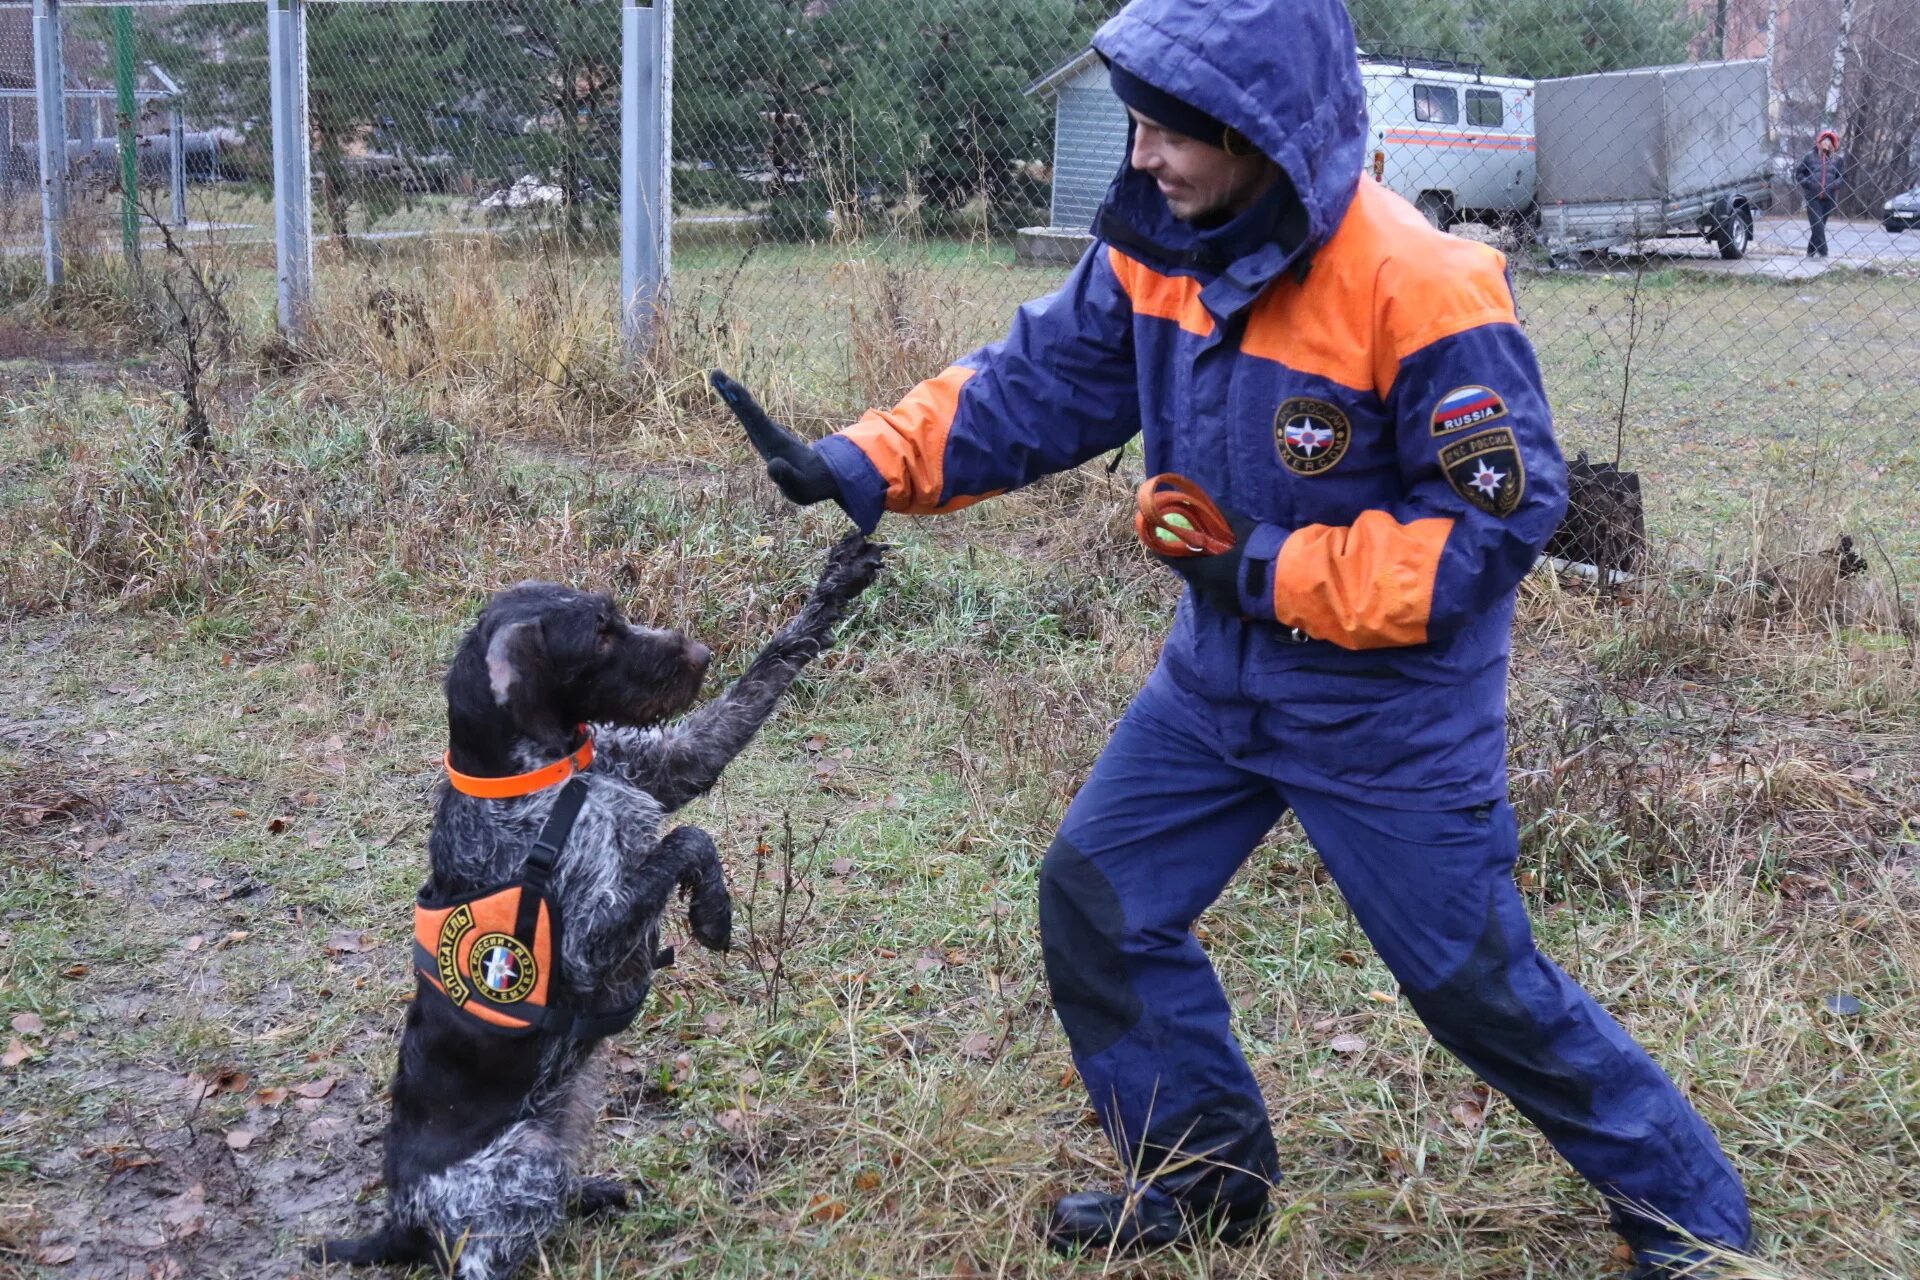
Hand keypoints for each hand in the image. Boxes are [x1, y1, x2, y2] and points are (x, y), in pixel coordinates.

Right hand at [710, 370, 843, 509]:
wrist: (820, 478)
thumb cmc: (808, 485)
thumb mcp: (799, 487)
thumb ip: (786, 477)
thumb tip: (772, 465)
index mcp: (776, 442)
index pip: (758, 419)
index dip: (744, 403)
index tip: (731, 386)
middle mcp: (771, 434)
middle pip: (749, 410)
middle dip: (733, 393)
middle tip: (716, 373)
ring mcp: (767, 434)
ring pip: (747, 411)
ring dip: (733, 395)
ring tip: (717, 377)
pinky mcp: (765, 437)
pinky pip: (749, 417)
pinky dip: (739, 405)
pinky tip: (729, 396)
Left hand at [1152, 504, 1256, 617]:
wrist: (1288, 581)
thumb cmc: (1261, 551)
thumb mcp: (1242, 527)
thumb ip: (1222, 516)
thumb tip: (1205, 501)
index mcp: (1204, 570)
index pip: (1173, 561)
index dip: (1162, 551)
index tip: (1155, 543)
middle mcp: (1208, 589)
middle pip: (1191, 574)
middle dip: (1189, 562)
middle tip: (1192, 549)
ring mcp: (1221, 603)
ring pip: (1207, 586)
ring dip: (1208, 575)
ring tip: (1219, 563)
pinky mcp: (1235, 611)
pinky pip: (1222, 596)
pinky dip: (1223, 586)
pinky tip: (1235, 578)